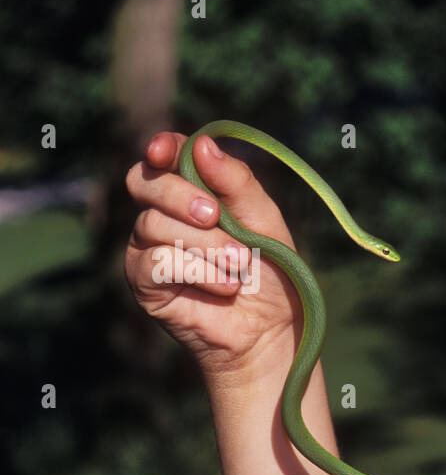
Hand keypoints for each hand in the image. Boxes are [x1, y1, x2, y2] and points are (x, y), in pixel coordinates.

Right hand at [123, 131, 299, 383]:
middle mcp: (163, 215)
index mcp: (193, 192)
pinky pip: (156, 261)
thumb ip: (237, 183)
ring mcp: (148, 248)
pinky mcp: (144, 282)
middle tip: (215, 216)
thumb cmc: (271, 273)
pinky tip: (223, 287)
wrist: (271, 330)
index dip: (162, 148)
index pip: (164, 157)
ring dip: (205, 245)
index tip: (165, 150)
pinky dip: (196, 272)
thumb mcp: (264, 222)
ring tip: (238, 268)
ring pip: (153, 224)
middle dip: (182, 196)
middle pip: (146, 182)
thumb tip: (202, 144)